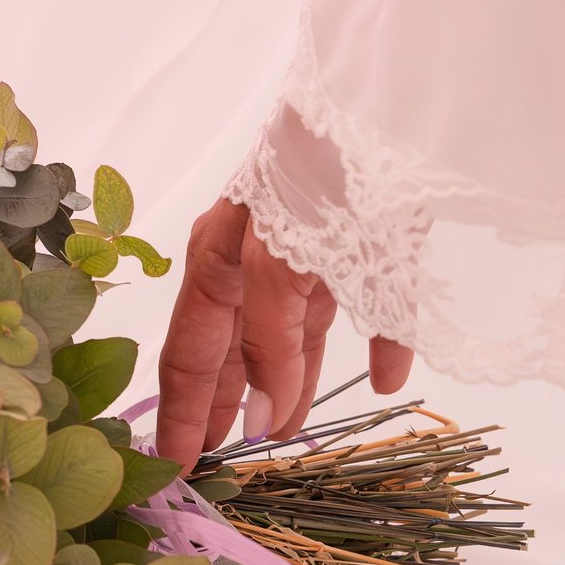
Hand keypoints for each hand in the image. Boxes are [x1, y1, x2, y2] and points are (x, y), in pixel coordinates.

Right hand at [156, 197, 412, 472]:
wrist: (390, 97)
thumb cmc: (319, 175)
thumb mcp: (278, 263)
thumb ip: (269, 341)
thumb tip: (264, 421)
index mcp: (218, 262)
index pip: (189, 356)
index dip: (181, 412)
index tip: (174, 467)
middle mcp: (252, 260)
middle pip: (231, 348)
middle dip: (222, 403)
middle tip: (213, 462)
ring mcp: (307, 252)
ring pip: (291, 334)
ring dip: (289, 383)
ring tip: (284, 433)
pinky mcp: (366, 243)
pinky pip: (366, 308)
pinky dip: (376, 346)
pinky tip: (383, 381)